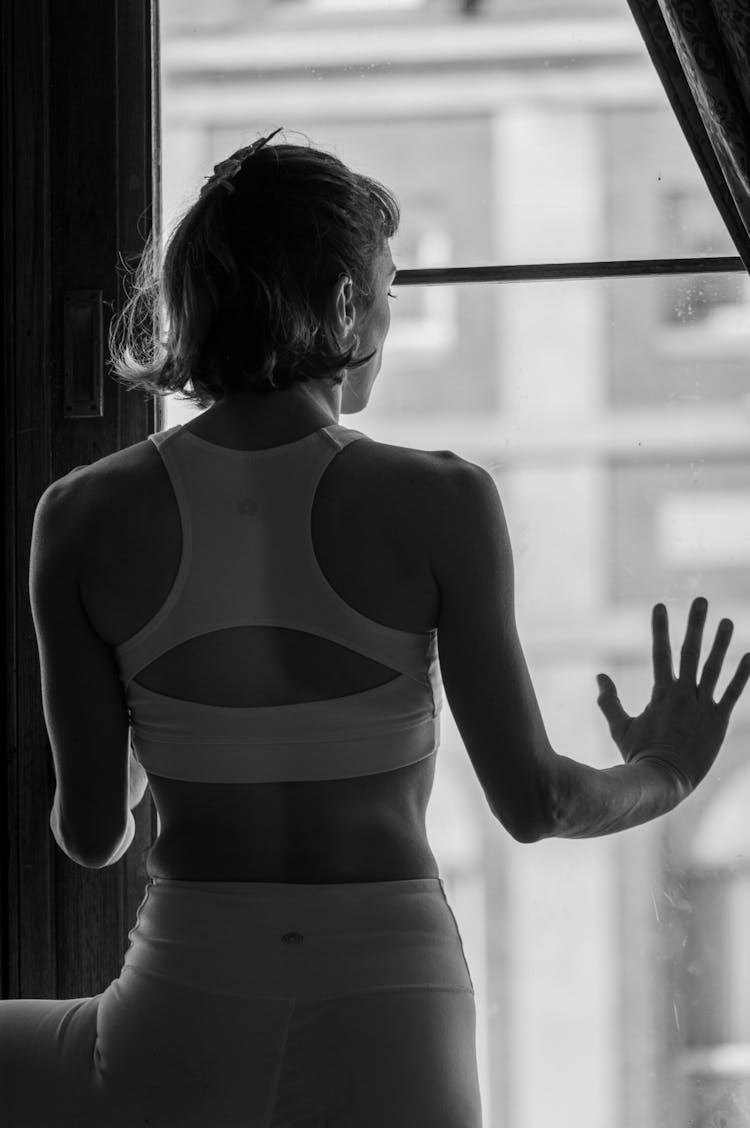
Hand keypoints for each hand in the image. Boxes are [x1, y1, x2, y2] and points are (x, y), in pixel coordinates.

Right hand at [596, 597, 749, 794]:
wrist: (664, 782)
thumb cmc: (639, 755)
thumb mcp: (619, 727)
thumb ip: (608, 700)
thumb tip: (599, 677)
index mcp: (660, 694)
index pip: (660, 653)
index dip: (659, 628)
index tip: (660, 606)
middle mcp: (683, 695)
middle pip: (689, 653)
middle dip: (694, 625)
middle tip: (700, 600)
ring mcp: (702, 708)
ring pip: (713, 669)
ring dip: (721, 643)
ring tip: (727, 621)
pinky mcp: (718, 722)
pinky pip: (733, 694)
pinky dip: (743, 675)